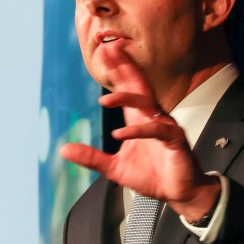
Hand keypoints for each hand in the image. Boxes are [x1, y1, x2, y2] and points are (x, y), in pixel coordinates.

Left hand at [59, 42, 219, 220]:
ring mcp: (165, 126)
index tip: (104, 53)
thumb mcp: (114, 168)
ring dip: (127, 98)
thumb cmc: (152, 176)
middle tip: (110, 50)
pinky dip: (137, 131)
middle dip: (124, 68)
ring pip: (147, 103)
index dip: (117, 71)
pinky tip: (119, 133)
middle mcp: (152, 117)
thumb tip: (64, 149)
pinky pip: (155, 130)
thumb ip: (91, 158)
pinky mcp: (174, 140)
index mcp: (138, 119)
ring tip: (104, 99)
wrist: (179, 193)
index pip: (127, 89)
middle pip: (139, 86)